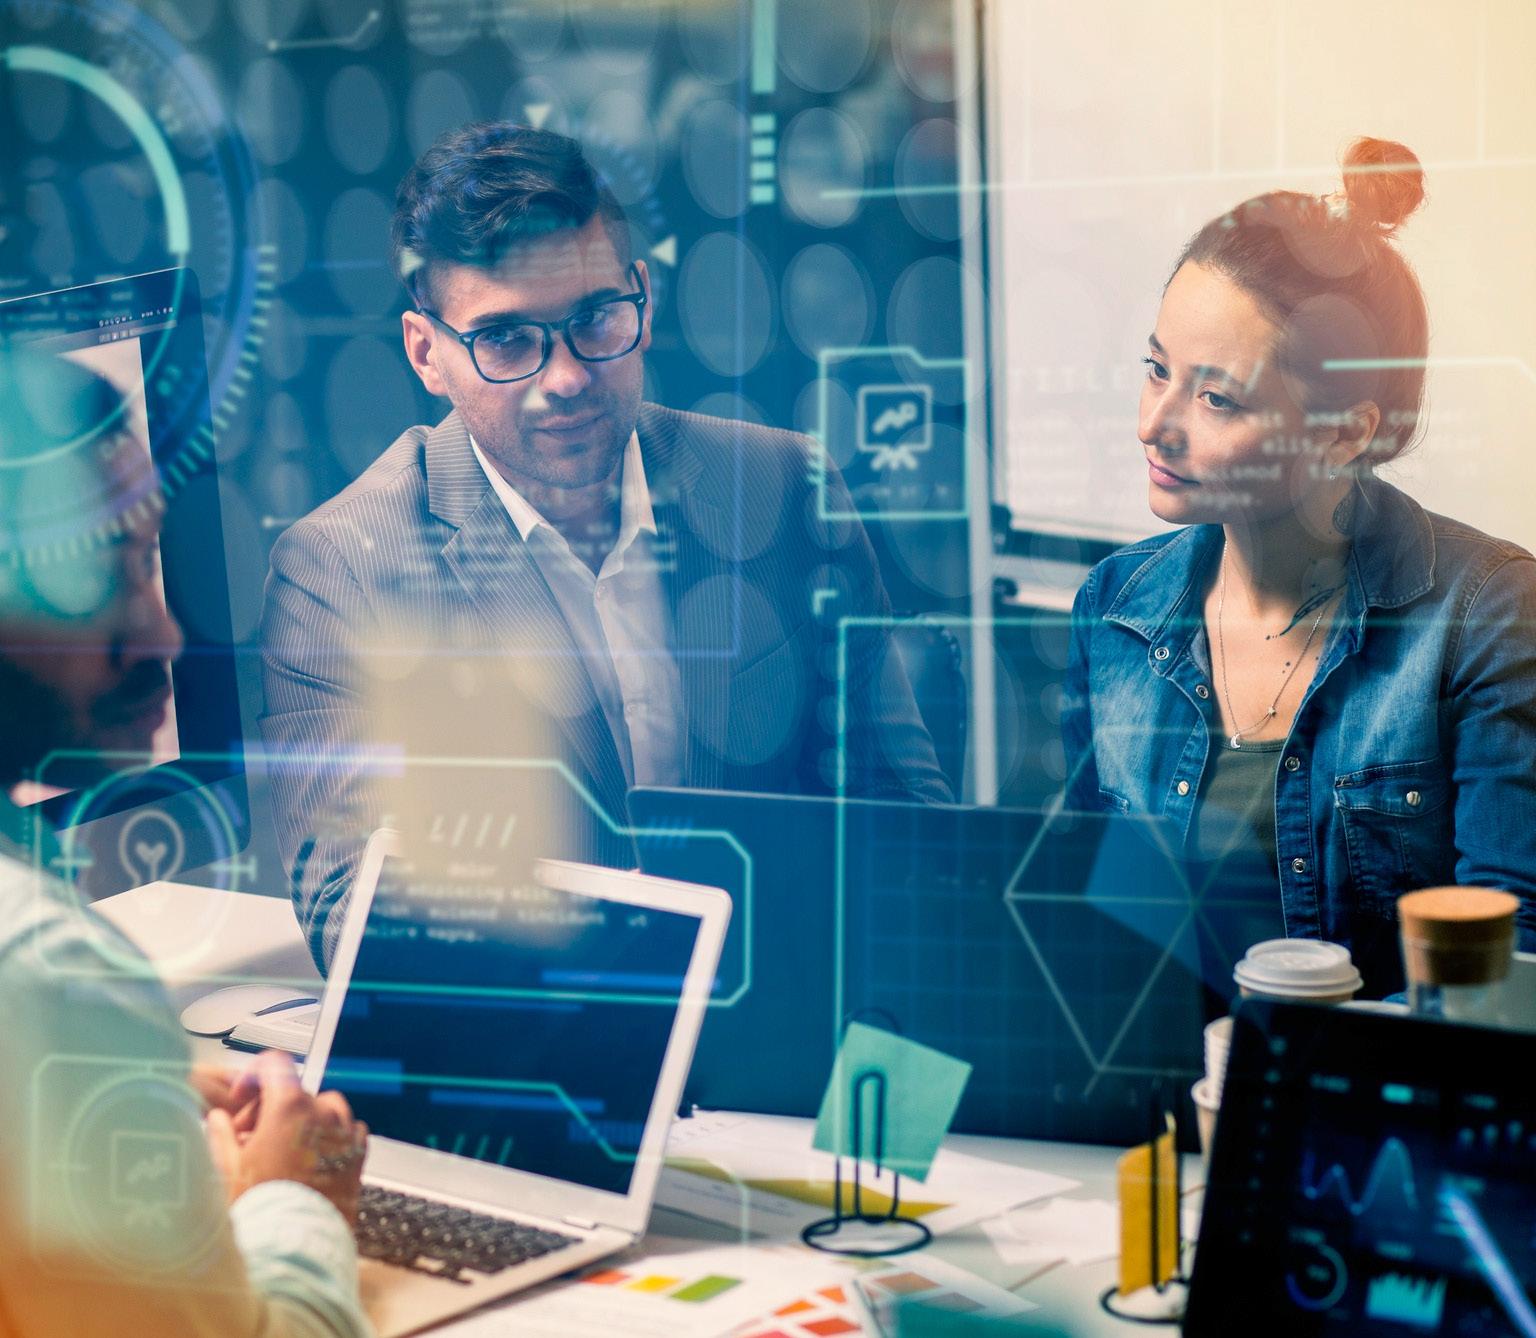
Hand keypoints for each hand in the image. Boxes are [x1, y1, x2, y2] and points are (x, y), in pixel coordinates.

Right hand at [205, 1051, 367, 1223]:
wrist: (296, 1246)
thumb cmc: (261, 1208)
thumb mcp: (228, 1168)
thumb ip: (221, 1135)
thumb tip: (218, 1120)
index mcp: (290, 1107)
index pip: (275, 1065)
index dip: (254, 1075)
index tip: (243, 1098)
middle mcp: (323, 1113)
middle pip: (295, 1093)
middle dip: (270, 1109)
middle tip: (249, 1139)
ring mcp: (345, 1134)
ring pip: (325, 1109)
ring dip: (304, 1120)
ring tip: (282, 1150)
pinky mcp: (358, 1157)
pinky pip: (348, 1131)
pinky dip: (330, 1137)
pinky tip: (310, 1160)